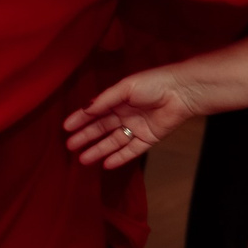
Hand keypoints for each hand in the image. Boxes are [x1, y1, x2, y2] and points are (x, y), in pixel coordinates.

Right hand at [65, 65, 211, 166]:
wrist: (181, 92)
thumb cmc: (154, 83)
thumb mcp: (125, 88)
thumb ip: (105, 100)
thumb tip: (86, 110)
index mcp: (119, 99)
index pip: (96, 112)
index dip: (81, 119)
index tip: (66, 128)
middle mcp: (126, 114)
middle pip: (102, 129)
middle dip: (86, 137)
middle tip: (70, 147)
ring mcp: (137, 127)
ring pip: (114, 142)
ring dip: (99, 150)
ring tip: (83, 160)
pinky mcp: (149, 138)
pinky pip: (132, 151)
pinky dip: (119, 158)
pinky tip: (106, 164)